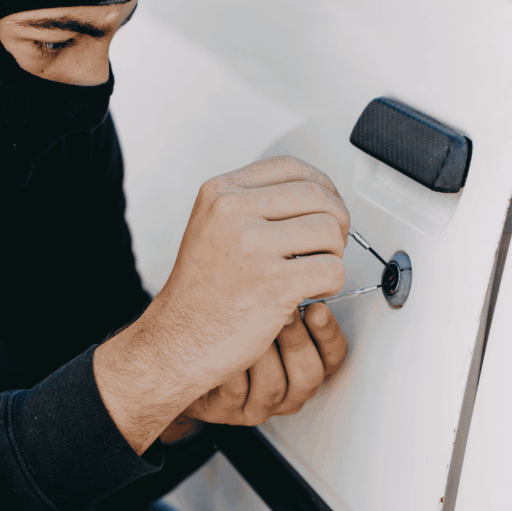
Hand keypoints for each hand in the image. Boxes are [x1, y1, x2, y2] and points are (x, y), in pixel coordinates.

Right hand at [95, 156, 348, 452]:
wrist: (175, 343)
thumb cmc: (198, 295)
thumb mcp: (211, 227)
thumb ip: (251, 204)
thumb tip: (310, 193)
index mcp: (220, 192)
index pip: (292, 167)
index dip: (320, 186)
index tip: (325, 207)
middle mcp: (233, 212)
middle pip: (319, 196)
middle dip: (336, 221)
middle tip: (329, 244)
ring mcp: (253, 247)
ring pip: (330, 231)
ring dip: (333, 254)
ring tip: (314, 270)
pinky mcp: (273, 284)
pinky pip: (332, 271)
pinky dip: (331, 285)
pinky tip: (310, 292)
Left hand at [184, 302, 346, 425]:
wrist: (183, 351)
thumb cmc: (228, 328)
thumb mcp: (265, 308)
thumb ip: (290, 297)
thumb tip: (310, 269)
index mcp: (304, 366)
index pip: (333, 357)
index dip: (328, 334)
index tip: (317, 309)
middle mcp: (286, 391)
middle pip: (309, 377)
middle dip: (295, 340)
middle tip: (282, 312)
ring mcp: (257, 406)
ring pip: (273, 387)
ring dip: (261, 353)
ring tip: (248, 325)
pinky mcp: (228, 412)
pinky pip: (236, 392)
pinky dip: (230, 364)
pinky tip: (221, 346)